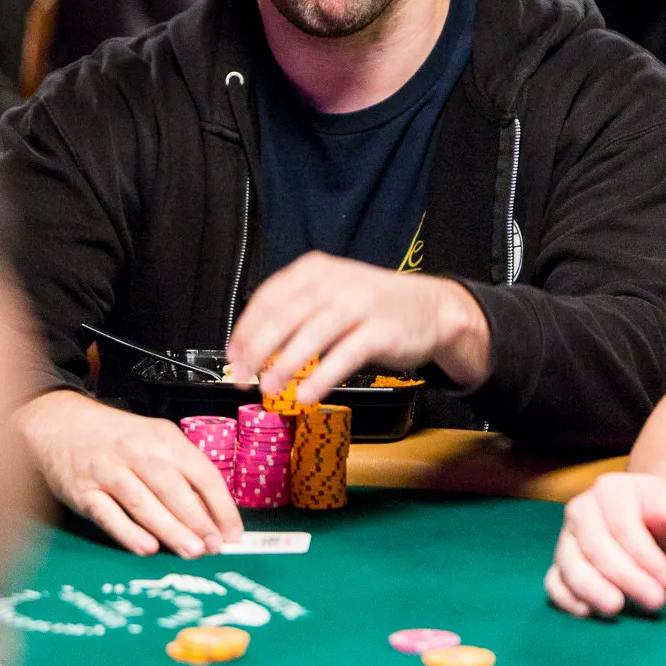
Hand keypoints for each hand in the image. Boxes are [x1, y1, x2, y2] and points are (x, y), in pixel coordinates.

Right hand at [13, 390, 242, 556]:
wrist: (62, 424)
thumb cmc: (118, 438)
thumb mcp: (155, 442)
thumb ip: (181, 473)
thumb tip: (212, 516)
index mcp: (164, 438)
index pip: (201, 472)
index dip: (221, 505)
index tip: (233, 532)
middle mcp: (138, 452)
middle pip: (174, 489)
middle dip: (198, 520)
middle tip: (215, 547)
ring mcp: (109, 471)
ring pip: (144, 503)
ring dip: (171, 529)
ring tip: (192, 552)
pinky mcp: (83, 491)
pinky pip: (109, 515)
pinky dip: (129, 533)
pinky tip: (147, 549)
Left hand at [227, 252, 489, 402]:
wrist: (433, 308)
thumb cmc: (374, 306)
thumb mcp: (332, 293)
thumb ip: (296, 311)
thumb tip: (252, 347)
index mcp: (316, 269)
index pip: (269, 296)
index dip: (246, 329)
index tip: (233, 356)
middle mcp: (336, 281)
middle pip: (285, 315)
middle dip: (257, 349)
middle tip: (242, 376)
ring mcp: (361, 304)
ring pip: (313, 333)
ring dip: (285, 364)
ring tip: (269, 388)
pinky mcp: (382, 330)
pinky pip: (345, 356)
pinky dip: (322, 377)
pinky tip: (307, 395)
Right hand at [545, 472, 665, 616]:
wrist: (646, 519)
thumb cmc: (662, 516)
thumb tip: (664, 517)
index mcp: (610, 490)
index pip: (622, 524)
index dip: (644, 555)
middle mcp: (580, 509)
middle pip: (595, 546)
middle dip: (625, 577)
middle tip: (655, 601)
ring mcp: (566, 536)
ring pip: (570, 564)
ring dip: (592, 590)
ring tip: (617, 607)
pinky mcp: (560, 563)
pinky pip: (553, 581)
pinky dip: (566, 598)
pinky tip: (587, 611)